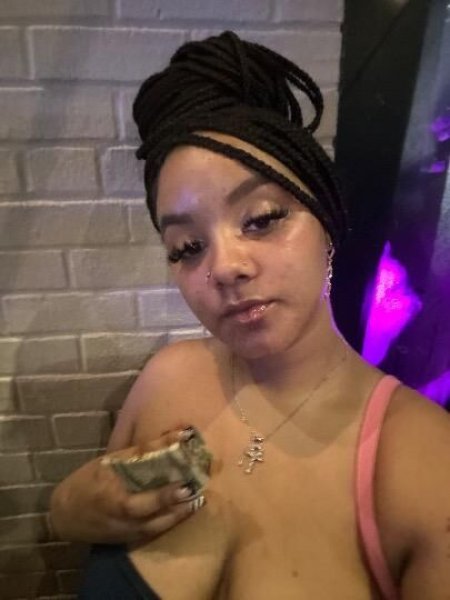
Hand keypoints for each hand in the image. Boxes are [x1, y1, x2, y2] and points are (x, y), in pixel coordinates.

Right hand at [49, 429, 204, 543]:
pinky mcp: (128, 540)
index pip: (141, 493)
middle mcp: (121, 519)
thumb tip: (174, 437)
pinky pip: (153, 533)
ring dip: (179, 515)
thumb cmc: (87, 481)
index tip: (184, 483)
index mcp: (113, 497)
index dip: (164, 490)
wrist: (64, 515)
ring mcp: (126, 533)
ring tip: (198, 500)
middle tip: (195, 490)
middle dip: (176, 505)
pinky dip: (170, 522)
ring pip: (157, 528)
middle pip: (152, 516)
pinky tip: (184, 510)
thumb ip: (141, 452)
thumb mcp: (108, 462)